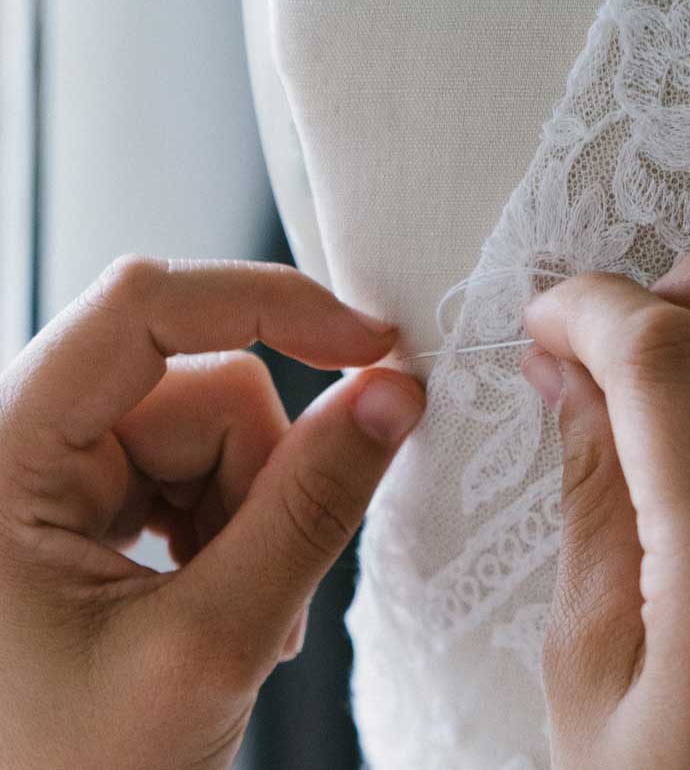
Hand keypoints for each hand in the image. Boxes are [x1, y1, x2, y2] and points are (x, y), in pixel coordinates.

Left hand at [0, 257, 423, 769]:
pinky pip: (195, 470)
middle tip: (264, 586)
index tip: (374, 346)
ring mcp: (43, 478)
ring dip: (251, 519)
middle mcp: (11, 446)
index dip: (270, 306)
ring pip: (212, 432)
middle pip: (198, 387)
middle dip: (262, 479)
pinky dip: (231, 530)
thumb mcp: (211, 642)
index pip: (143, 307)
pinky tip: (216, 602)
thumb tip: (392, 397)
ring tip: (238, 621)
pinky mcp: (76, 507)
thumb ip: (310, 508)